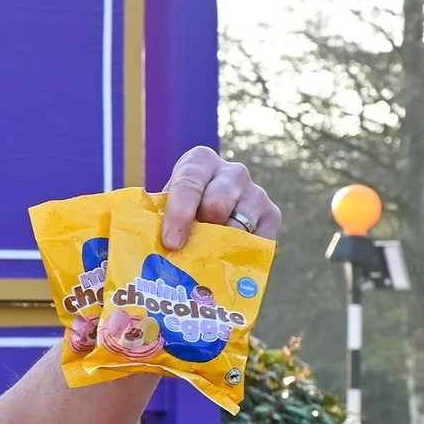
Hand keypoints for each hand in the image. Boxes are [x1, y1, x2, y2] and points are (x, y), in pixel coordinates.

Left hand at [157, 147, 279, 250]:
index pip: (189, 184)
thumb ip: (157, 218)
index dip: (179, 214)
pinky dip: (239, 255)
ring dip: (219, 246)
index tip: (171, 243)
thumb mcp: (164, 206)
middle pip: (217, 204)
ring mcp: (256, 192)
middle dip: (200, 231)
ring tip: (204, 258)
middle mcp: (233, 172)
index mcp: (200, 161)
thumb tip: (151, 246)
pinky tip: (225, 262)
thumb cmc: (180, 210)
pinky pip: (256, 242)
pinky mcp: (272, 214)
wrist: (208, 212)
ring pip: (238, 226)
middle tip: (187, 253)